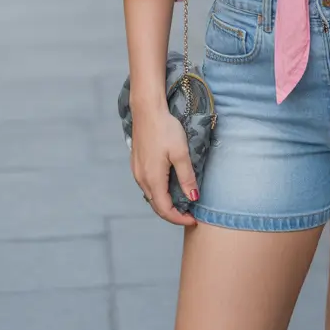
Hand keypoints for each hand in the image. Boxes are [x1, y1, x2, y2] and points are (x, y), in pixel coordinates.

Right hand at [130, 104, 198, 226]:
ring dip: (165, 203)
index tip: (193, 219)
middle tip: (189, 214)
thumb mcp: (181, 153)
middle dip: (172, 213)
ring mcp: (137, 171)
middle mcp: (142, 179)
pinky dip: (158, 192)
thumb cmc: (165, 129)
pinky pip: (147, 185)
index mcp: (153, 179)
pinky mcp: (136, 163)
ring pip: (151, 195)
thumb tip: (193, 198)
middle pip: (156, 205)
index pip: (165, 209)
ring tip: (181, 202)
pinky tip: (168, 186)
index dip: (179, 218)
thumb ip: (186, 177)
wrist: (147, 110)